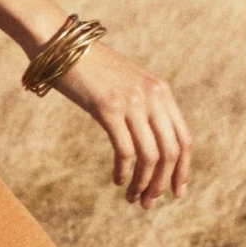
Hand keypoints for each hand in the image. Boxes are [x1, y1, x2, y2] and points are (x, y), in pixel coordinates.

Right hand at [52, 40, 192, 207]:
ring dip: (143, 183)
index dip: (183, 170)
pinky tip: (116, 179)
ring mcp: (131, 101)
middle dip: (163, 183)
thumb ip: (141, 105)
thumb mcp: (124, 84)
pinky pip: (125, 150)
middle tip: (148, 203)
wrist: (61, 44)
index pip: (184, 138)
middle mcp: (152, 96)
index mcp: (161, 91)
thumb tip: (148, 140)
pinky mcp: (107, 108)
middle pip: (171, 152)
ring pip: (150, 156)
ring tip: (132, 198)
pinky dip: (124, 171)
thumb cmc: (89, 67)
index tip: (176, 192)